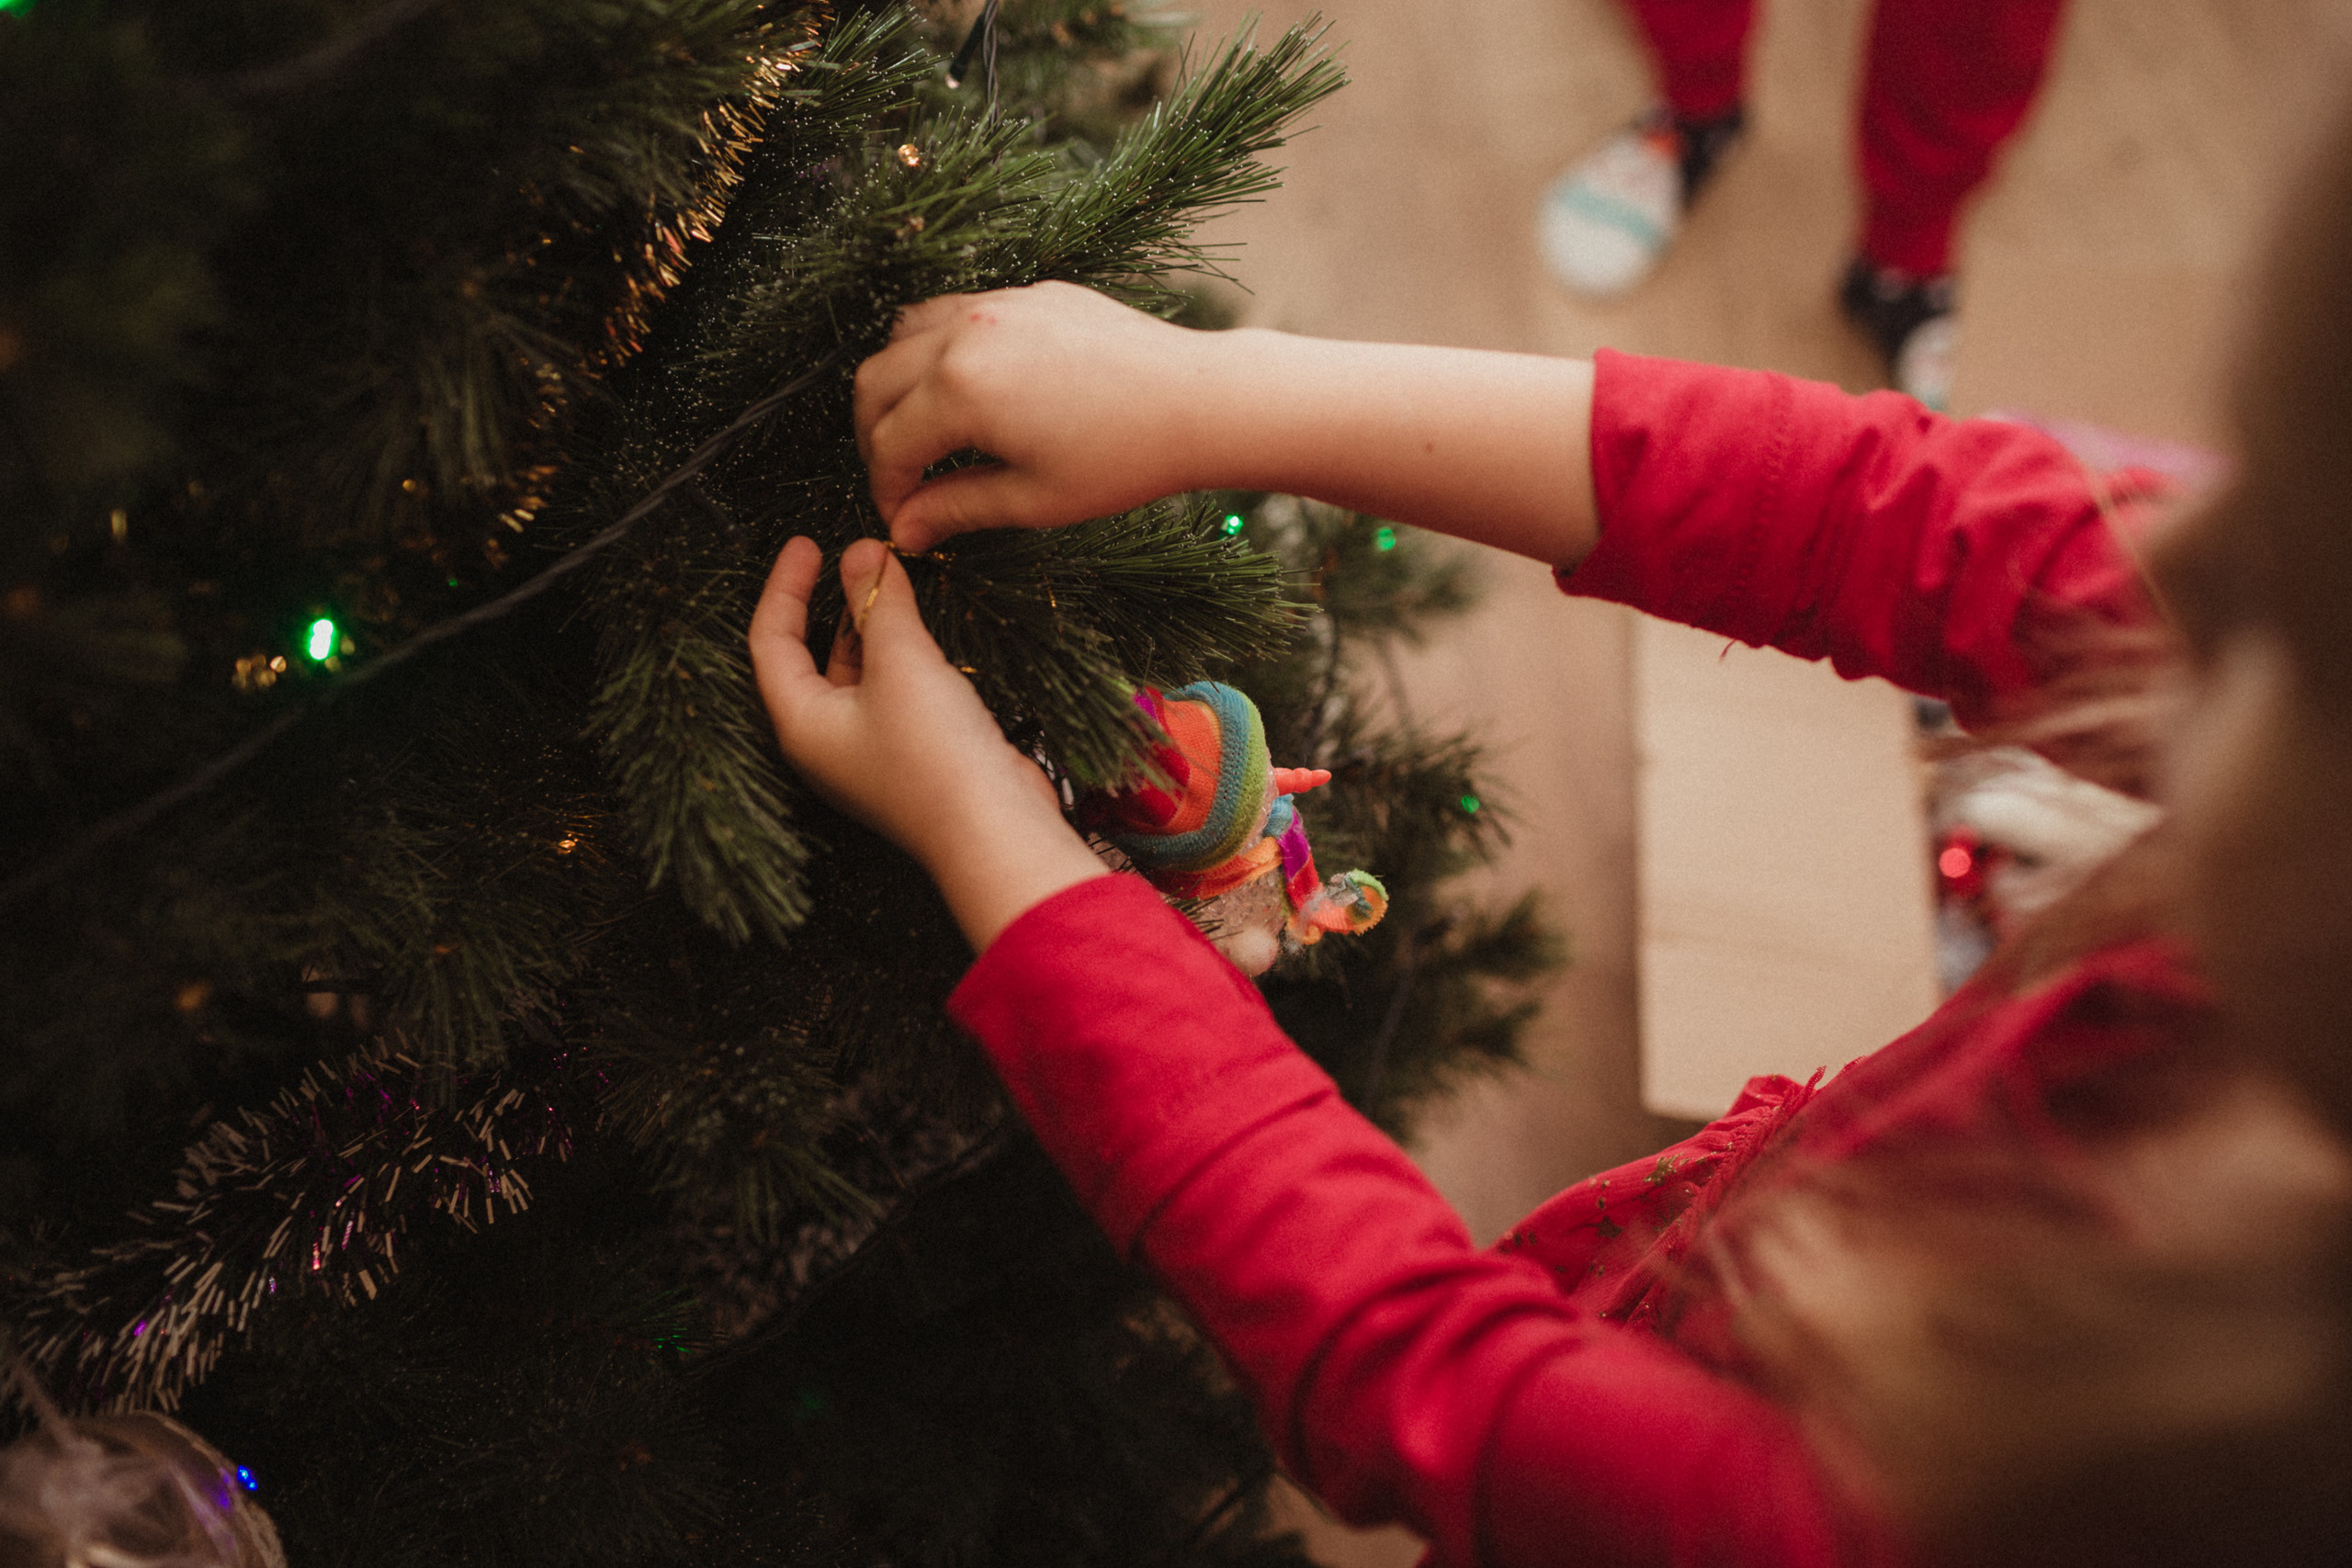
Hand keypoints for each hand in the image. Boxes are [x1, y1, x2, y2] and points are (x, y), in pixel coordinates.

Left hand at [748, 536, 1107, 949]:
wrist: (995, 830)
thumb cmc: (934, 757)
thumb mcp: (901, 662)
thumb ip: (879, 602)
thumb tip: (863, 551)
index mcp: (802, 723)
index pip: (770, 642)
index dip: (784, 587)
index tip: (806, 544)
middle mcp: (827, 741)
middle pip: (811, 656)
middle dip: (832, 603)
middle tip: (856, 556)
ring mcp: (870, 751)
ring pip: (856, 673)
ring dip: (870, 626)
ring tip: (890, 580)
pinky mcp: (911, 755)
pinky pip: (892, 691)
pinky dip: (900, 653)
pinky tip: (922, 628)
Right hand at [855, 282, 1216, 552]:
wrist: (1197, 400)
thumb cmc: (1123, 459)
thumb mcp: (1032, 498)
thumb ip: (955, 508)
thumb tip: (903, 531)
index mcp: (961, 389)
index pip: (889, 443)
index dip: (886, 489)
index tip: (901, 520)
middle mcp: (965, 333)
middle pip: (876, 381)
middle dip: (875, 436)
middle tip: (900, 480)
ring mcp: (995, 303)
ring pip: (903, 335)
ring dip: (898, 385)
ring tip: (923, 432)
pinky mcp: (1026, 294)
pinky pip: (952, 313)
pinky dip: (937, 351)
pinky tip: (967, 392)